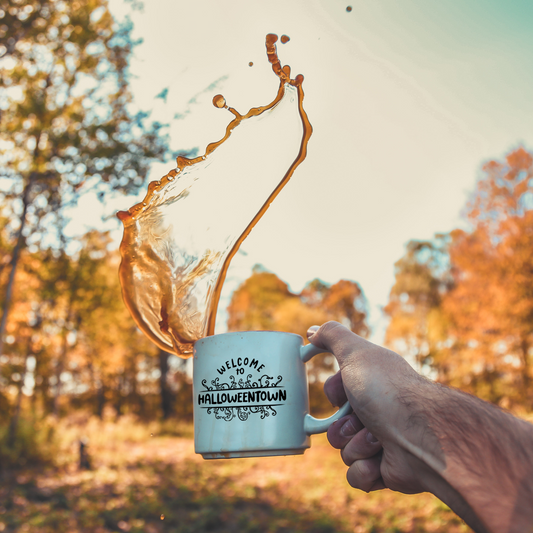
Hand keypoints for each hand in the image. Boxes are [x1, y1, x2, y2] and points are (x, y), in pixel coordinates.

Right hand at [308, 321, 433, 494]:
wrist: (422, 435)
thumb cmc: (388, 391)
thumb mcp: (356, 353)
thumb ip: (333, 337)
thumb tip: (313, 332)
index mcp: (373, 386)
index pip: (335, 393)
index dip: (335, 393)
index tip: (345, 392)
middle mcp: (379, 412)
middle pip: (335, 425)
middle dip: (343, 425)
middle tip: (361, 419)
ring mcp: (383, 443)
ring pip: (344, 451)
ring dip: (356, 446)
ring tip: (378, 439)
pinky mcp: (386, 471)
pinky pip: (357, 475)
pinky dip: (366, 469)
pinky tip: (381, 461)